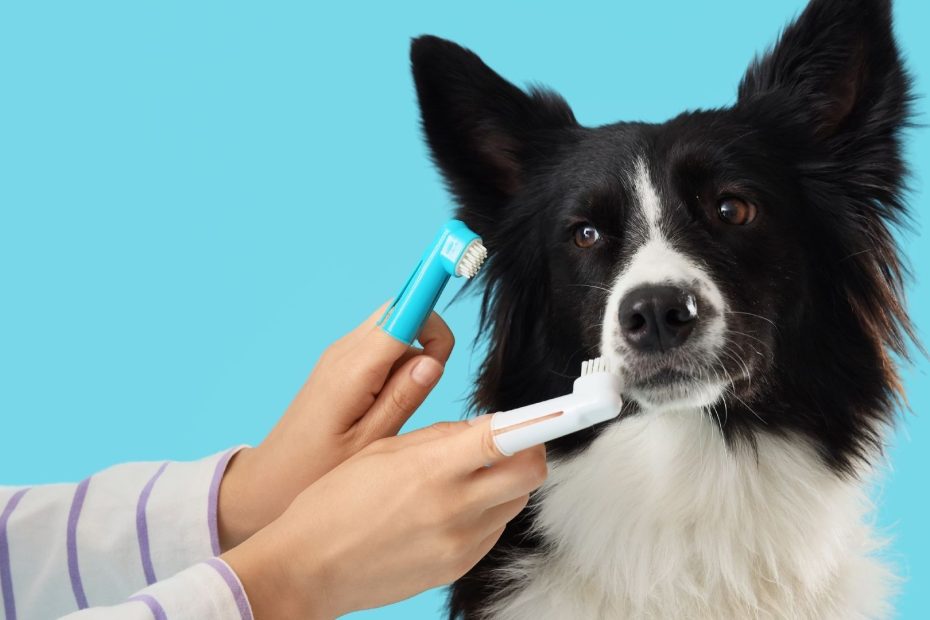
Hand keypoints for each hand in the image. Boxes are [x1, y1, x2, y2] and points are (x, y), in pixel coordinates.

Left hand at [218, 303, 454, 548]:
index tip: (451, 330)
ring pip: (395, 328)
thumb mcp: (370, 442)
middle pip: (403, 311)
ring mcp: (341, 355)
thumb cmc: (317, 469)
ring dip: (415, 354)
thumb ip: (403, 397)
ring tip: (403, 405)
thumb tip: (433, 360)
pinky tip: (389, 404)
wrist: (272, 479)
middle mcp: (345, 351)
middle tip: (427, 386)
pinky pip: (382, 347)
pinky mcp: (342, 365)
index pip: (403, 314)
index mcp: (353, 369)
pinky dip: (398, 365)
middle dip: (430, 338)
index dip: (432, 314)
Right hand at [221, 414, 547, 619]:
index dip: (546, 422)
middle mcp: (453, 509)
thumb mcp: (384, 450)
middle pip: (529, 472)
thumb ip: (442, 437)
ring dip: (505, 481)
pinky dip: (486, 511)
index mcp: (431, 470)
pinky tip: (452, 506)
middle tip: (511, 439)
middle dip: (529, 450)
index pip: (506, 440)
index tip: (573, 407)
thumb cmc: (335, 502)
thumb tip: (487, 425)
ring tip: (466, 476)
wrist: (309, 567)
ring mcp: (459, 544)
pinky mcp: (457, 568)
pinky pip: (493, 530)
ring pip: (515, 501)